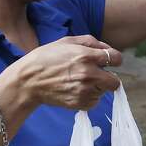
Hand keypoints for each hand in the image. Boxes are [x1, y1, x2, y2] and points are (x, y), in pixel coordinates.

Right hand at [0, 35, 121, 110]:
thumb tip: (108, 49)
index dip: (114, 60)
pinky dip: (88, 97)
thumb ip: (91, 42)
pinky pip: (94, 102)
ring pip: (104, 92)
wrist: (28, 81)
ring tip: (78, 81)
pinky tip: (75, 90)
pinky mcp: (80, 103)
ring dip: (96, 87)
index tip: (109, 62)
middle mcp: (89, 74)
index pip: (116, 59)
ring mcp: (85, 91)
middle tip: (95, 74)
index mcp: (87, 56)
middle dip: (108, 77)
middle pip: (115, 81)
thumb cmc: (46, 58)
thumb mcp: (67, 42)